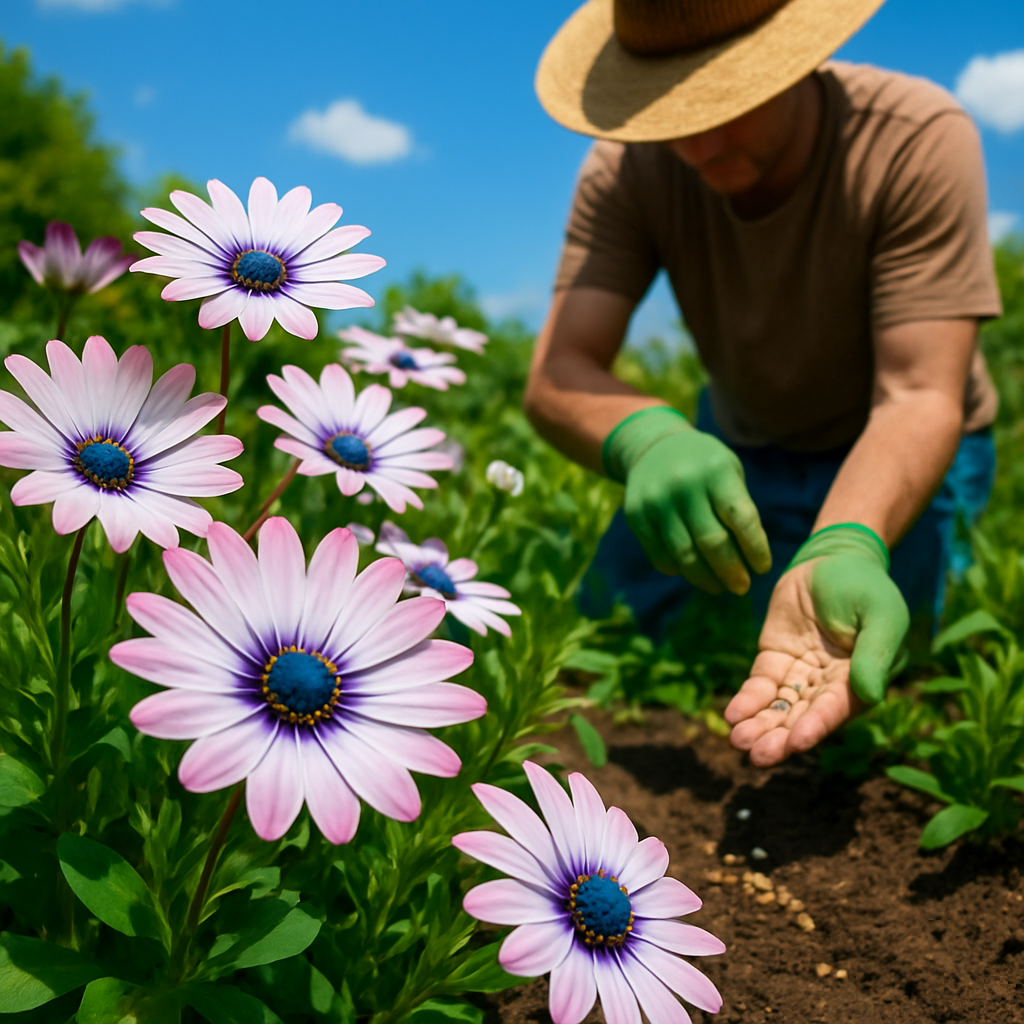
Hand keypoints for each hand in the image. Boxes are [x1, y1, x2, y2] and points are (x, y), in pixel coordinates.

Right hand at [605, 408, 771, 594]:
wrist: (653, 446)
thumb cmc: (704, 465)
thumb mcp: (729, 472)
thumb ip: (738, 509)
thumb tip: (749, 561)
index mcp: (716, 471)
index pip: (741, 518)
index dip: (755, 548)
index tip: (762, 568)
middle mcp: (684, 485)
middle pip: (712, 542)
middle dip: (731, 571)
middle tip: (741, 587)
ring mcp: (656, 501)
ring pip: (684, 554)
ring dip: (705, 578)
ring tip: (718, 587)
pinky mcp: (636, 514)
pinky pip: (659, 554)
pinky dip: (677, 569)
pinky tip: (690, 572)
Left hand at [725, 547, 908, 766]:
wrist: (831, 558)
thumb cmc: (864, 585)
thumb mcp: (880, 614)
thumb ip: (874, 654)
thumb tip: (870, 696)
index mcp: (861, 680)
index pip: (836, 709)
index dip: (816, 727)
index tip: (797, 744)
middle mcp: (829, 685)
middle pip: (802, 718)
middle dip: (780, 738)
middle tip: (756, 756)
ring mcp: (800, 674)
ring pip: (779, 707)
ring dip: (759, 726)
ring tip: (738, 742)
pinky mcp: (775, 659)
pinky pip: (759, 685)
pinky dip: (746, 701)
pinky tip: (731, 715)